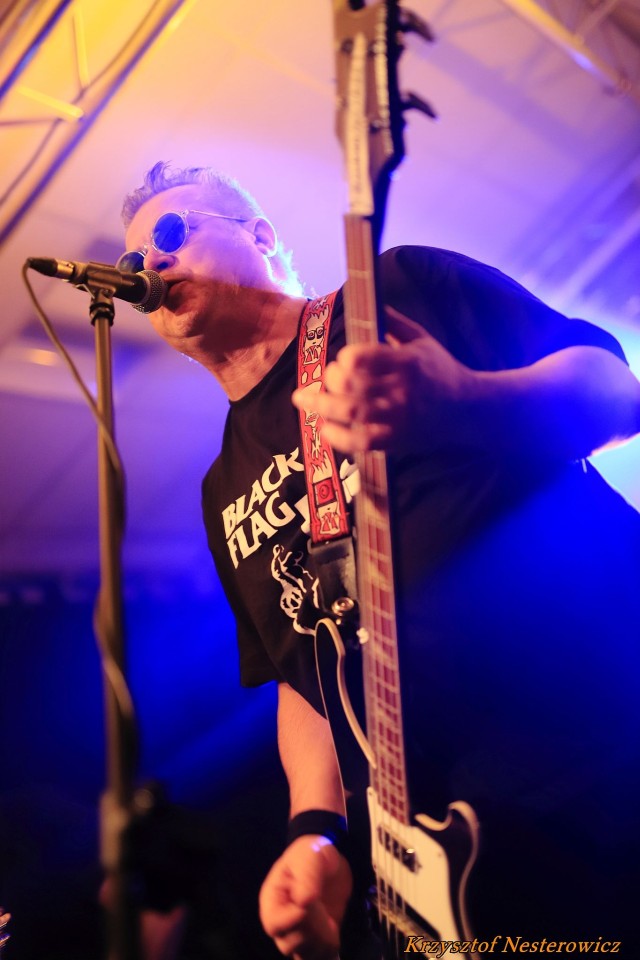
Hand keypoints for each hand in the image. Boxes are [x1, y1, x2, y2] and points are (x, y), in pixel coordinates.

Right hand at [259, 836, 352, 958]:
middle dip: (311, 931)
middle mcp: (281, 921)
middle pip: (288, 944)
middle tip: (325, 913)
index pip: (274, 923)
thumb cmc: (312, 854)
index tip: (311, 903)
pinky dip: (327, 951)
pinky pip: (317, 957)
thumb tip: (303, 901)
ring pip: (304, 955)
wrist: (331, 863)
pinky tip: (333, 933)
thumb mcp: (309, 854)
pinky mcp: (314, 942)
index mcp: (273, 899)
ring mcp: (296, 934)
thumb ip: (307, 874)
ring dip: (321, 942)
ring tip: (330, 922)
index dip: (292, 919)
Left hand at [292, 305, 473, 454]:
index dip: (345, 358)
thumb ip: (393, 321)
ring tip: (303, 400)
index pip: (363, 358)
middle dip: (330, 379)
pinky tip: (325, 428)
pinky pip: (360, 442)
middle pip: (352, 385)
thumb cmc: (440, 369)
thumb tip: (368, 300)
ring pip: (351, 412)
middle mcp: (402, 390)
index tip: (342, 359)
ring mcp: (398, 418)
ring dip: (321, 406)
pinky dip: (338, 436)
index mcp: (407, 362)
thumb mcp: (422, 339)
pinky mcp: (396, 440)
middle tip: (326, 378)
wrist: (467, 408)